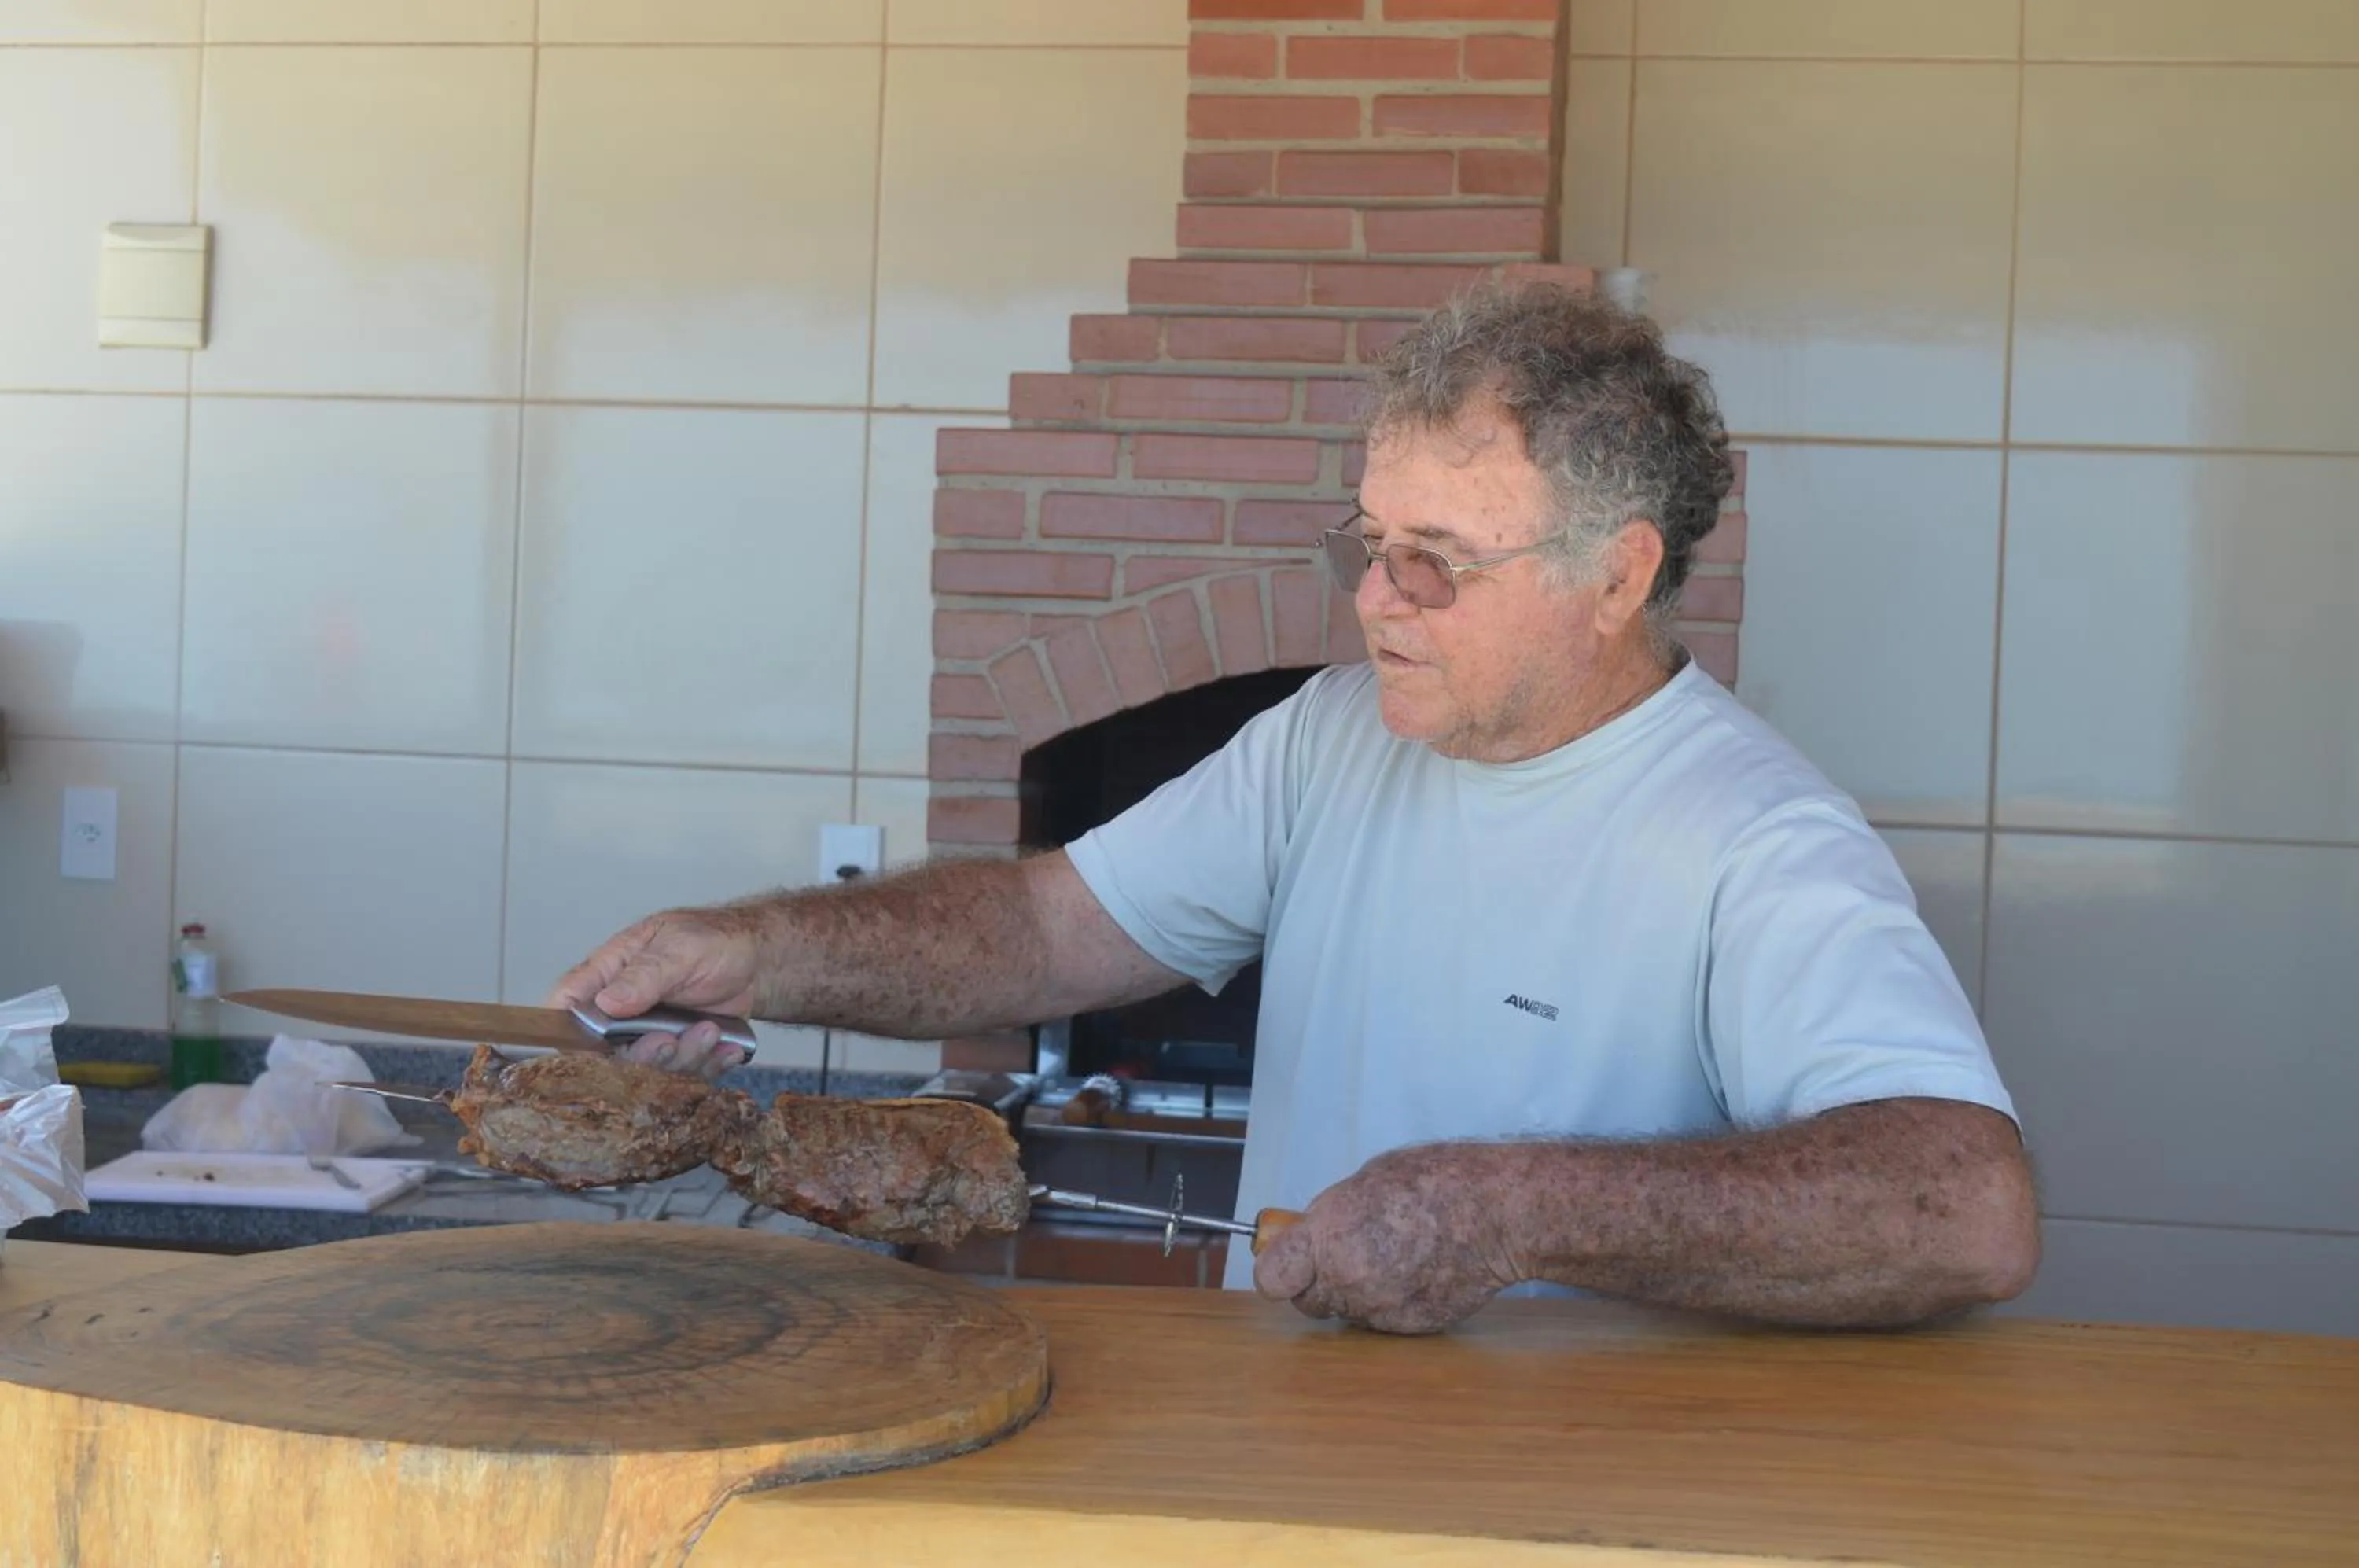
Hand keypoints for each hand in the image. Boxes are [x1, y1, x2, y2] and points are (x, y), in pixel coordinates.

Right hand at [545, 907, 764, 1079]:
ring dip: (681, 1057)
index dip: (568, 1033)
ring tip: (709, 1031)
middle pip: (606, 1052)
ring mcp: (648, 1034)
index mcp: (607, 974)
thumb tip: (606, 1002)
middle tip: (669, 1040)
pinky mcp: (677, 1052)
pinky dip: (707, 1065)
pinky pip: (682, 1074)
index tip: (594, 1049)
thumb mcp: (679, 949)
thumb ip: (643, 975)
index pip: (567, 1005)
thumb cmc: (713, 941)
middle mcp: (620, 1010)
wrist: (758, 960)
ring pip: (647, 1068)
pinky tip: (726, 1049)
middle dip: (641, 1053)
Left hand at [1251, 1144, 1520, 1334]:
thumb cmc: (1436, 1183)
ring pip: (1348, 1312)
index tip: (1286, 1261)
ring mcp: (1379, 1310)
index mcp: (1327, 1237)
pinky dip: (1392, 1303)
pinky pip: (1384, 1321)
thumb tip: (1316, 1233)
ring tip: (1394, 1258)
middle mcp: (1347, 1281)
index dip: (1277, 1270)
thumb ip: (1333, 1216)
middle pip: (1308, 1301)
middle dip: (1319, 1282)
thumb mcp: (1366, 1182)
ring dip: (1358, 1293)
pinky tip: (1417, 1273)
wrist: (1496, 1215)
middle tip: (1347, 1255)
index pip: (1272, 1279)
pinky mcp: (1410, 1328)